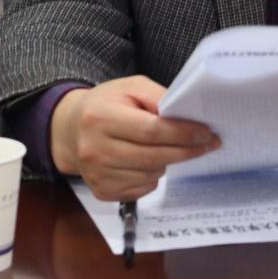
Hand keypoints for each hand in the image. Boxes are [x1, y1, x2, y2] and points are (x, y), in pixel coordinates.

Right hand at [50, 75, 219, 200]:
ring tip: (164, 147)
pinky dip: (152, 176)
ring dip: (167, 162)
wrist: (70, 130)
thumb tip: (187, 116)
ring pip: (151, 174)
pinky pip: (142, 188)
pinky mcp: (102, 191)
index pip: (151, 130)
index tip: (207, 133)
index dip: (183, 134)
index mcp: (101, 117)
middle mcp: (95, 149)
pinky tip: (146, 161)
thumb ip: (158, 97)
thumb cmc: (105, 104)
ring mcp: (97, 174)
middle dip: (186, 151)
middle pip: (154, 157)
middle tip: (206, 143)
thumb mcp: (130, 87)